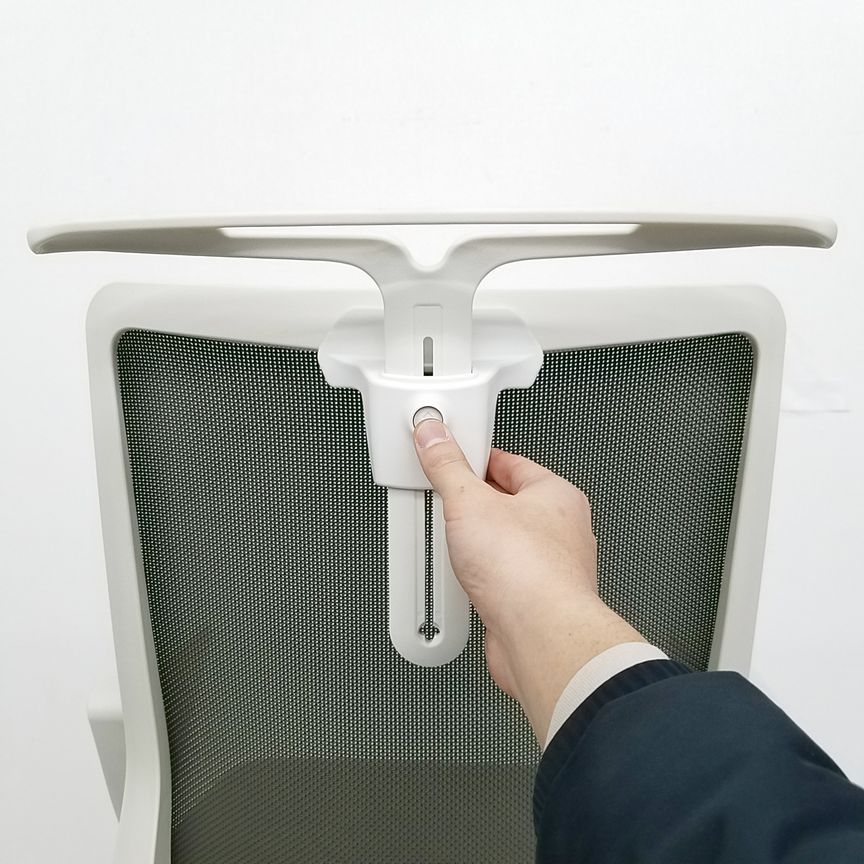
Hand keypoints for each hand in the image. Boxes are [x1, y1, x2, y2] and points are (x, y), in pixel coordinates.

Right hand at [413, 419, 644, 741]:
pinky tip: (467, 582)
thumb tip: (434, 438)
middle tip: (448, 504)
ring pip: (504, 545)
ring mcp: (550, 568)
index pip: (509, 463)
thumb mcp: (469, 503)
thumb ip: (447, 467)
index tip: (449, 458)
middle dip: (473, 506)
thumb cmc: (528, 572)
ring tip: (456, 547)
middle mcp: (561, 530)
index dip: (474, 459)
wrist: (539, 637)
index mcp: (556, 495)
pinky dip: (481, 579)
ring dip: (477, 547)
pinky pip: (502, 579)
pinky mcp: (535, 602)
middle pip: (506, 504)